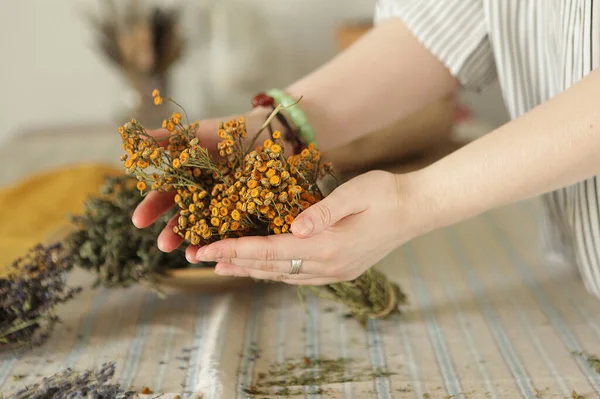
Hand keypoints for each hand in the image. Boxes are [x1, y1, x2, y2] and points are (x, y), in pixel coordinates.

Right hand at [131, 106, 277, 256]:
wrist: (266, 132)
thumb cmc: (227, 131)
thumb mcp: (195, 133)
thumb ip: (166, 138)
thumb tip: (136, 136)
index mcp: (184, 180)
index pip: (163, 198)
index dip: (150, 209)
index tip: (138, 221)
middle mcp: (201, 197)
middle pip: (182, 220)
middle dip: (172, 234)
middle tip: (164, 246)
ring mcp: (222, 207)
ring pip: (205, 230)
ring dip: (196, 245)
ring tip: (191, 256)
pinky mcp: (245, 213)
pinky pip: (233, 231)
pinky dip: (226, 243)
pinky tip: (220, 253)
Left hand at [194, 170, 411, 284]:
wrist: (417, 210)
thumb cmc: (385, 193)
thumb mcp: (355, 193)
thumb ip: (323, 211)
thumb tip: (295, 228)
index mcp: (329, 246)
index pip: (270, 250)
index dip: (235, 249)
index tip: (205, 248)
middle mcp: (329, 265)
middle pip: (270, 267)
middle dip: (233, 261)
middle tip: (199, 258)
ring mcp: (335, 272)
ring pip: (282, 274)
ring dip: (250, 269)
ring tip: (222, 265)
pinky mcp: (341, 269)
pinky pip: (298, 275)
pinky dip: (273, 271)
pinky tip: (262, 267)